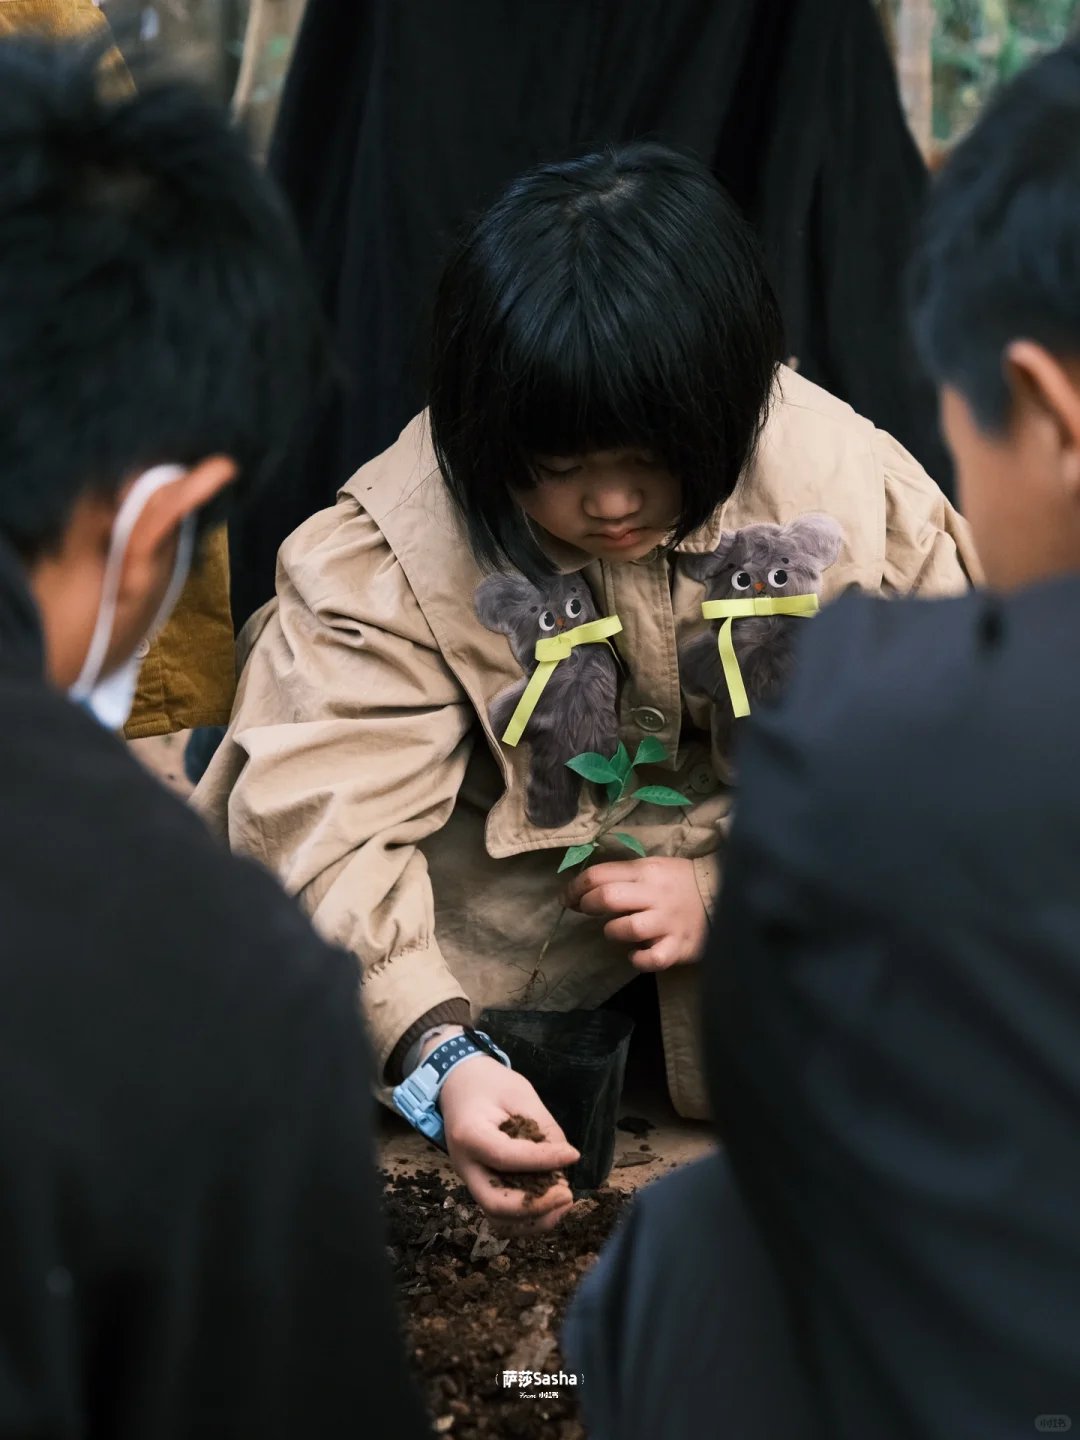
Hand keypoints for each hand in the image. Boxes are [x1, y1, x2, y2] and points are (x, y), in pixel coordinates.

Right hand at [437, 1053, 579, 1231]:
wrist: (459, 1085)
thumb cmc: (490, 1084)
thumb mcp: (520, 1094)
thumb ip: (543, 1128)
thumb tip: (565, 1160)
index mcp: (470, 1135)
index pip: (506, 1157)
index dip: (543, 1160)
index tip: (572, 1154)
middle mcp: (465, 1166)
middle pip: (495, 1204)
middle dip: (536, 1206)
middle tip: (567, 1194)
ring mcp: (470, 1180)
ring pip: (497, 1219)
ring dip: (533, 1220)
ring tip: (562, 1204)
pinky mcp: (480, 1185)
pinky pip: (501, 1214)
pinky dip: (527, 1217)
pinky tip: (550, 1204)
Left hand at [563, 856, 707, 970]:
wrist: (726, 893)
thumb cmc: (679, 882)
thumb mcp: (653, 868)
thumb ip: (623, 876)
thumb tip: (583, 890)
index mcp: (645, 871)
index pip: (598, 875)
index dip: (575, 888)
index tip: (569, 898)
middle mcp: (655, 895)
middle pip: (607, 898)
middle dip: (588, 906)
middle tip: (587, 911)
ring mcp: (667, 922)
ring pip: (626, 928)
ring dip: (612, 932)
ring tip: (617, 931)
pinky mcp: (679, 946)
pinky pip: (652, 958)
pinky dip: (638, 959)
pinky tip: (637, 955)